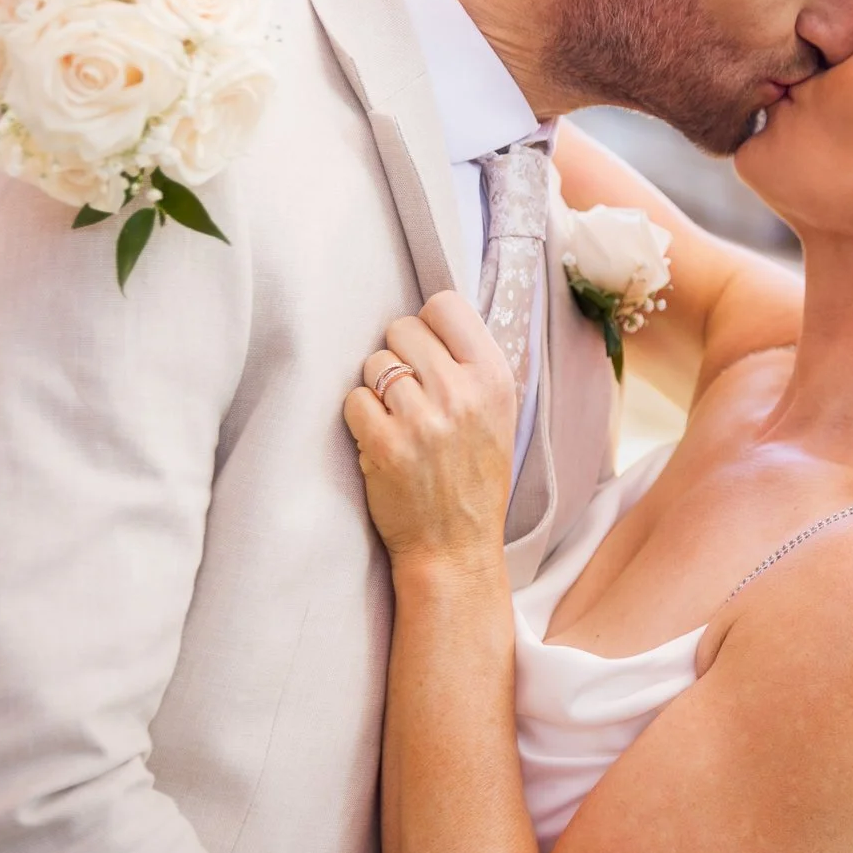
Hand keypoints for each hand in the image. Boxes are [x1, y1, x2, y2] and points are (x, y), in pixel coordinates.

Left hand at [345, 292, 516, 572]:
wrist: (456, 547)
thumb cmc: (474, 477)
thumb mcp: (499, 414)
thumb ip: (471, 366)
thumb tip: (432, 316)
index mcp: (494, 377)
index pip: (445, 305)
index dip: (427, 324)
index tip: (426, 351)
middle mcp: (462, 392)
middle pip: (402, 328)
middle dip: (398, 357)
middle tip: (409, 393)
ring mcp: (423, 418)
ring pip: (373, 363)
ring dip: (376, 389)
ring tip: (398, 421)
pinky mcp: (386, 445)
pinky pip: (353, 399)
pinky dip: (360, 418)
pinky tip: (380, 440)